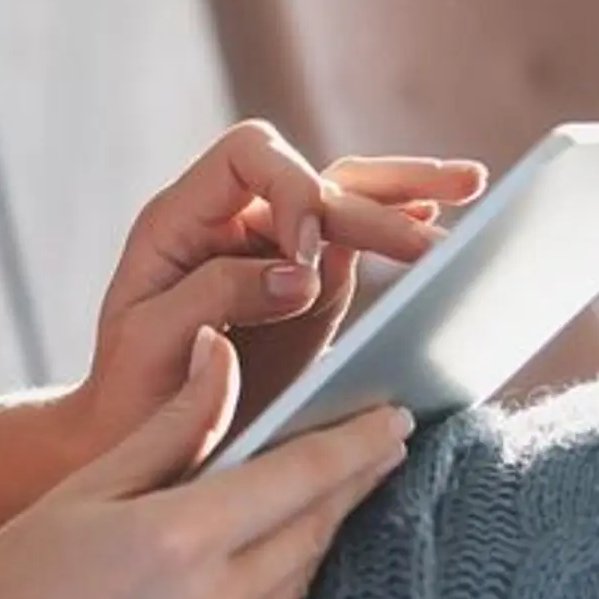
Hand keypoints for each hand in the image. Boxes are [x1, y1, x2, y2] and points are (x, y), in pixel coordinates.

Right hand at [0, 329, 409, 598]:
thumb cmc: (15, 567)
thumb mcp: (92, 481)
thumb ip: (174, 422)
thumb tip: (223, 353)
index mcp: (179, 539)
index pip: (301, 476)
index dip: (357, 442)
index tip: (396, 413)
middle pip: (316, 527)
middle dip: (356, 478)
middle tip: (388, 436)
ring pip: (303, 574)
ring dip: (328, 524)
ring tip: (349, 478)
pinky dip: (293, 570)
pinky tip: (294, 538)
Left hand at [61, 122, 484, 458]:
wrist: (127, 440)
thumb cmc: (125, 391)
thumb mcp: (150, 341)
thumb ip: (216, 293)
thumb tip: (302, 271)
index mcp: (182, 218)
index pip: (250, 158)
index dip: (290, 189)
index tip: (306, 252)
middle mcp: (231, 220)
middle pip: (314, 177)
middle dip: (373, 210)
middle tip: (431, 249)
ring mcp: (273, 250)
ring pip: (345, 195)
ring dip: (406, 191)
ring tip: (473, 187)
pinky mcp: (307, 287)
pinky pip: (357, 241)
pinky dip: (399, 222)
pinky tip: (441, 216)